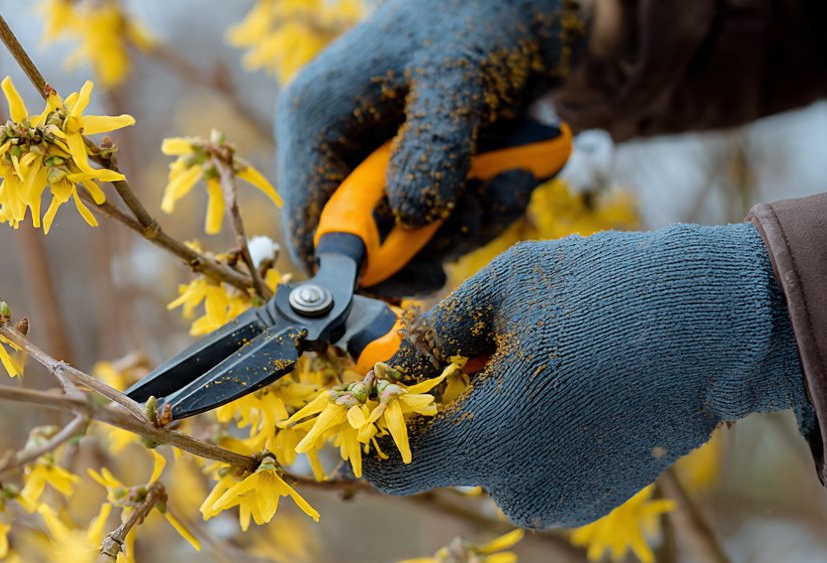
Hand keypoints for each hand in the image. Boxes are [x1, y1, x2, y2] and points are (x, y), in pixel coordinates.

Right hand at [276, 0, 585, 295]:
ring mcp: (382, 162)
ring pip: (412, 240)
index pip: (310, 229)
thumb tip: (412, 218)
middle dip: (433, 242)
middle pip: (367, 245)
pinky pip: (445, 221)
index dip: (361, 266)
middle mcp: (341, 150)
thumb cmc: (481, 13)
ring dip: (469, 225)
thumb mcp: (459, 75)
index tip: (425, 272)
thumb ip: (434, 145)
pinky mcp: (422, 169)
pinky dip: (484, 210)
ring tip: (512, 180)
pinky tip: (515, 174)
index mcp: (318, 123)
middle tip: (484, 211)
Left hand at [364, 223, 809, 526]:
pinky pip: (526, 471)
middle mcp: (517, 489)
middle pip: (439, 458)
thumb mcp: (503, 289)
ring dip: (488, 419)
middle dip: (442, 409)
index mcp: (487, 439)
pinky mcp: (587, 503)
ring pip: (483, 463)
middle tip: (477, 350)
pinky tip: (568, 389)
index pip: (387, 470)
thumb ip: (428, 336)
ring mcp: (557, 503)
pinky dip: (527, 436)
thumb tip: (379, 367)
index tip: (377, 394)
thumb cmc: (611, 293)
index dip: (370, 433)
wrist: (724, 326)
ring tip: (539, 362)